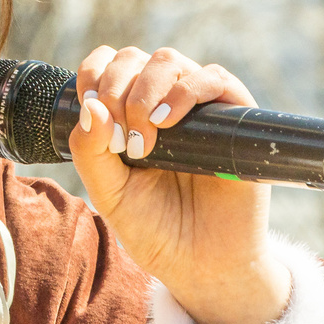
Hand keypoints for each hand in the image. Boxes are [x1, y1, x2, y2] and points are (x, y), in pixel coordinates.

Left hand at [68, 45, 287, 323]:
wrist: (202, 265)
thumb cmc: (156, 229)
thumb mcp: (109, 194)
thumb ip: (90, 152)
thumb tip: (90, 106)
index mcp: (129, 114)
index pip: (108, 65)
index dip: (95, 74)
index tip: (92, 107)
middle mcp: (163, 103)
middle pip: (136, 58)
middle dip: (117, 88)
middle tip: (121, 138)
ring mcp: (199, 109)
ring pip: (170, 61)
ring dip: (146, 90)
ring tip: (143, 138)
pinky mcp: (233, 119)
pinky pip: (216, 79)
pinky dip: (188, 90)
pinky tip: (168, 123)